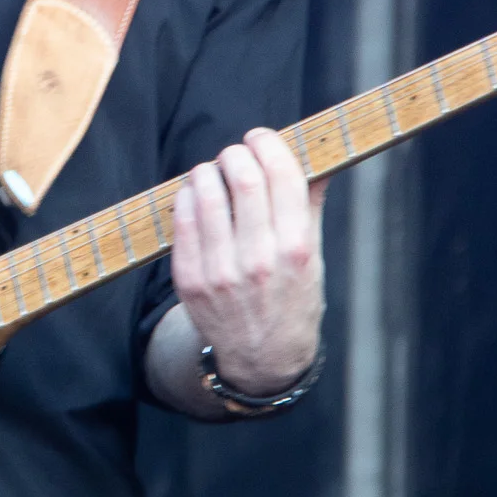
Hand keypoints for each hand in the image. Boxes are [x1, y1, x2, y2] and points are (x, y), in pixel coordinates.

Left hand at [170, 128, 326, 394]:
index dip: (267, 144)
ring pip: (205, 192)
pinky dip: (187, 197)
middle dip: (235, 153)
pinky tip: (195, 196)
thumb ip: (309, 204)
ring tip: (212, 174)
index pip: (281, 174)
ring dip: (207, 171)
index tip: (260, 138)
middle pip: (241, 177)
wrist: (263, 358)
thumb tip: (314, 155)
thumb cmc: (292, 298)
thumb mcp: (314, 255)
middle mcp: (259, 259)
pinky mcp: (190, 280)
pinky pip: (181, 220)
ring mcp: (221, 271)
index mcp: (297, 248)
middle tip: (234, 153)